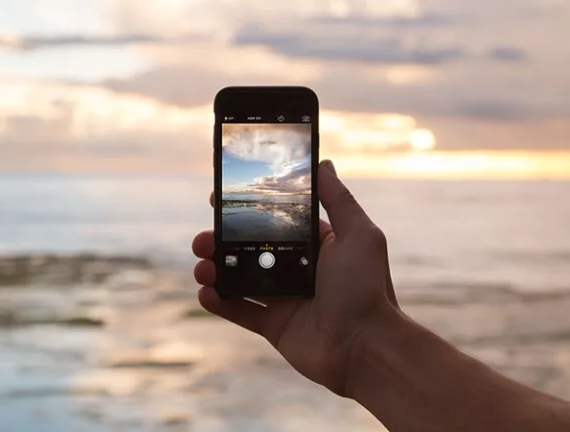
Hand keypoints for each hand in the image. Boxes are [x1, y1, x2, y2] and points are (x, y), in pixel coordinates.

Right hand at [192, 160, 399, 395]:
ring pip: (240, 278)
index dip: (247, 210)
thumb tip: (323, 163)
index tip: (219, 199)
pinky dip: (219, 302)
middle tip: (202, 239)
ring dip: (215, 270)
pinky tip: (205, 293)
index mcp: (316, 245)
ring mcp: (285, 298)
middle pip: (250, 249)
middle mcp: (298, 269)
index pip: (275, 221)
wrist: (366, 347)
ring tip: (201, 267)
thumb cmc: (367, 288)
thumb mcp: (359, 235)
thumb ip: (338, 199)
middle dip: (222, 241)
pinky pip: (240, 311)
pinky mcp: (275, 326)